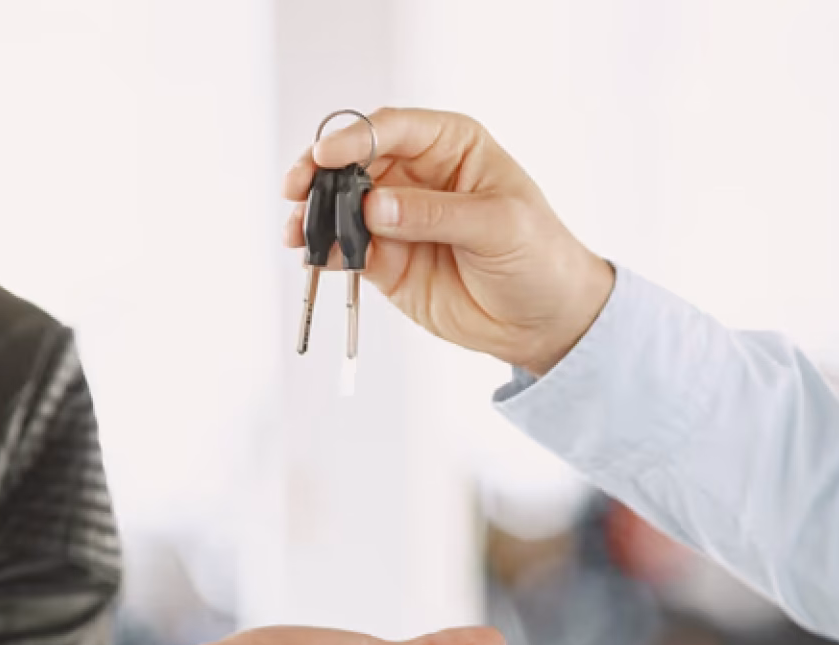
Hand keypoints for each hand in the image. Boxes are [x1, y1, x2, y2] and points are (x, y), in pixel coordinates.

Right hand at [283, 108, 614, 375]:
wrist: (542, 321)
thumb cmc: (538, 258)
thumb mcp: (498, 226)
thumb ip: (435, 214)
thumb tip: (376, 207)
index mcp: (451, 146)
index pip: (392, 129)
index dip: (354, 139)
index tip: (327, 157)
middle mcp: (419, 177)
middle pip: (356, 163)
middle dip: (322, 174)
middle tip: (297, 190)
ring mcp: (399, 220)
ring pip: (343, 207)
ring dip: (316, 215)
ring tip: (297, 230)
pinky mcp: (388, 261)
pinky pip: (348, 249)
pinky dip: (328, 252)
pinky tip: (315, 256)